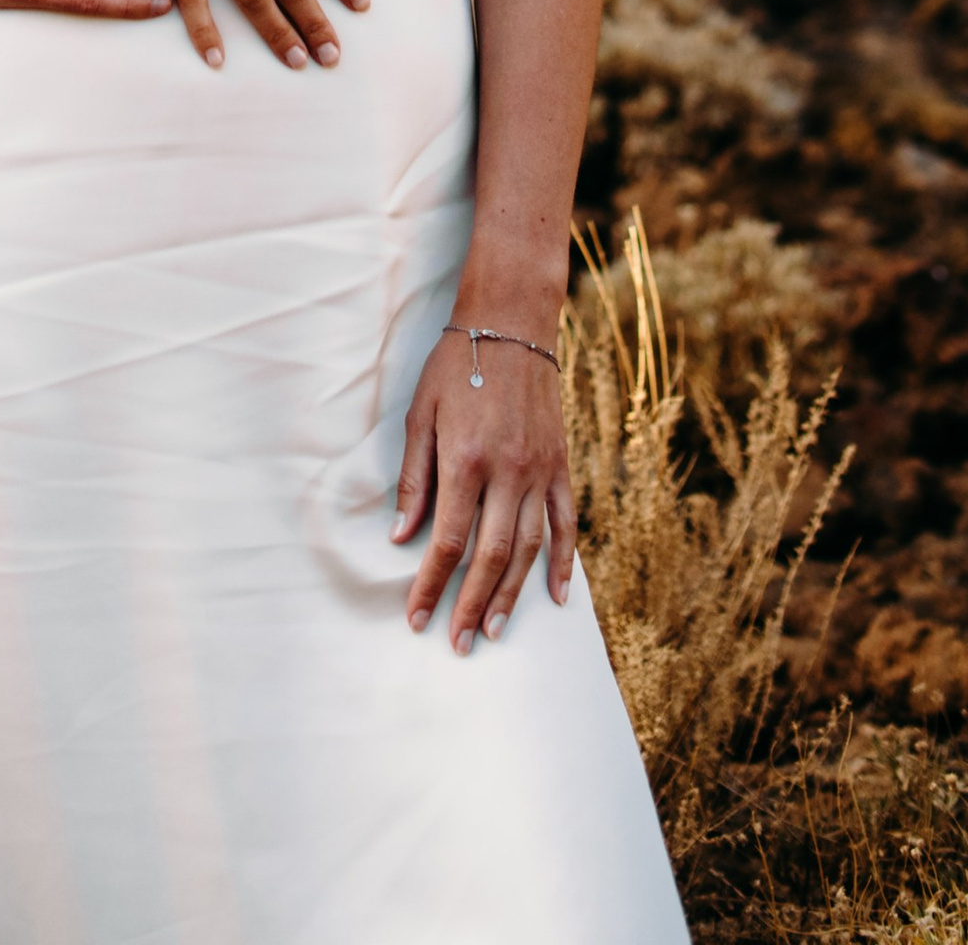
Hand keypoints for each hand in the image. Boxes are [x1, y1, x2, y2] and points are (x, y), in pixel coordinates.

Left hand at [393, 322, 573, 651]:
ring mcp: (539, 470)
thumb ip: (414, 479)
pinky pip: (565, 523)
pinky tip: (556, 596)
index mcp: (465, 460)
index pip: (445, 541)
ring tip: (492, 630)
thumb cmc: (455, 365)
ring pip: (528, 549)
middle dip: (469, 604)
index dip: (430, 585)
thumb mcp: (420, 414)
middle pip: (489, 556)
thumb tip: (401, 536)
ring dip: (511, 595)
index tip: (417, 617)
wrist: (510, 324)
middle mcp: (506, 472)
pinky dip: (563, 563)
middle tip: (457, 643)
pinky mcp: (560, 465)